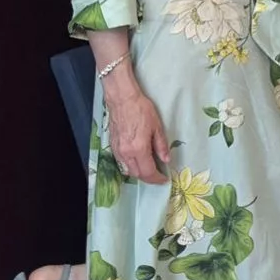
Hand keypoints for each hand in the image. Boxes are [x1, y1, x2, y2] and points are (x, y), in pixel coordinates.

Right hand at [103, 68, 170, 184]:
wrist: (122, 100)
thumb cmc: (142, 110)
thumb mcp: (157, 127)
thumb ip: (161, 146)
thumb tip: (166, 160)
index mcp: (138, 149)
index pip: (147, 172)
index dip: (157, 179)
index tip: (164, 179)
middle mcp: (126, 153)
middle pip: (136, 174)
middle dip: (148, 178)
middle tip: (158, 176)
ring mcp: (117, 150)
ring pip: (127, 170)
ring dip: (138, 173)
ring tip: (149, 169)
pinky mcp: (112, 146)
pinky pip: (121, 163)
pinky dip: (130, 166)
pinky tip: (138, 161)